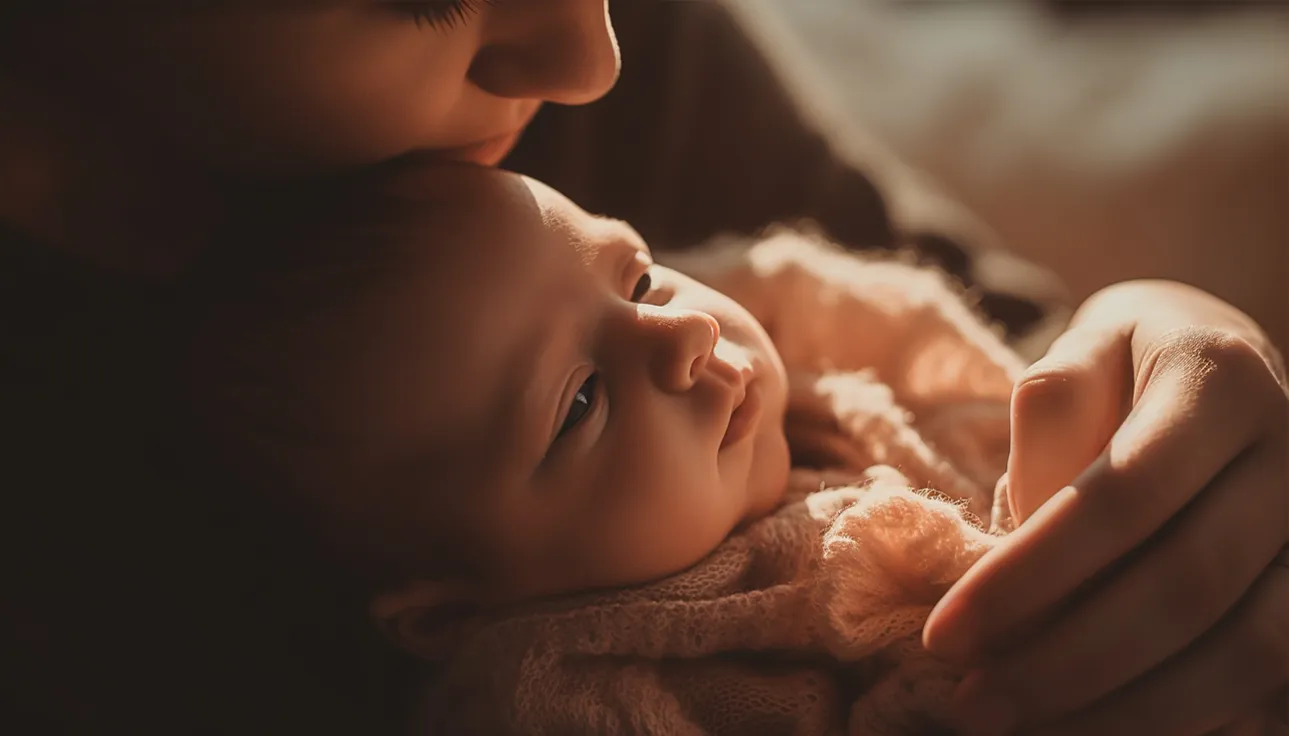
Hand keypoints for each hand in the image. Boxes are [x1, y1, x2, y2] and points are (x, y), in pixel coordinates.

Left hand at [921, 280, 1288, 734]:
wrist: (1214, 357)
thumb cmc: (1122, 364)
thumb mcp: (1077, 354)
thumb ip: (1049, 425)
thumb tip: (1023, 539)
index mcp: (1222, 378)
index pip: (1124, 495)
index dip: (1032, 575)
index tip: (946, 634)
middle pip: (1186, 585)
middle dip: (1067, 660)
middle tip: (971, 703)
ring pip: (1243, 649)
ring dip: (1125, 709)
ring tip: (1018, 725)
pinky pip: (1265, 676)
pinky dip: (1178, 714)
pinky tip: (1093, 726)